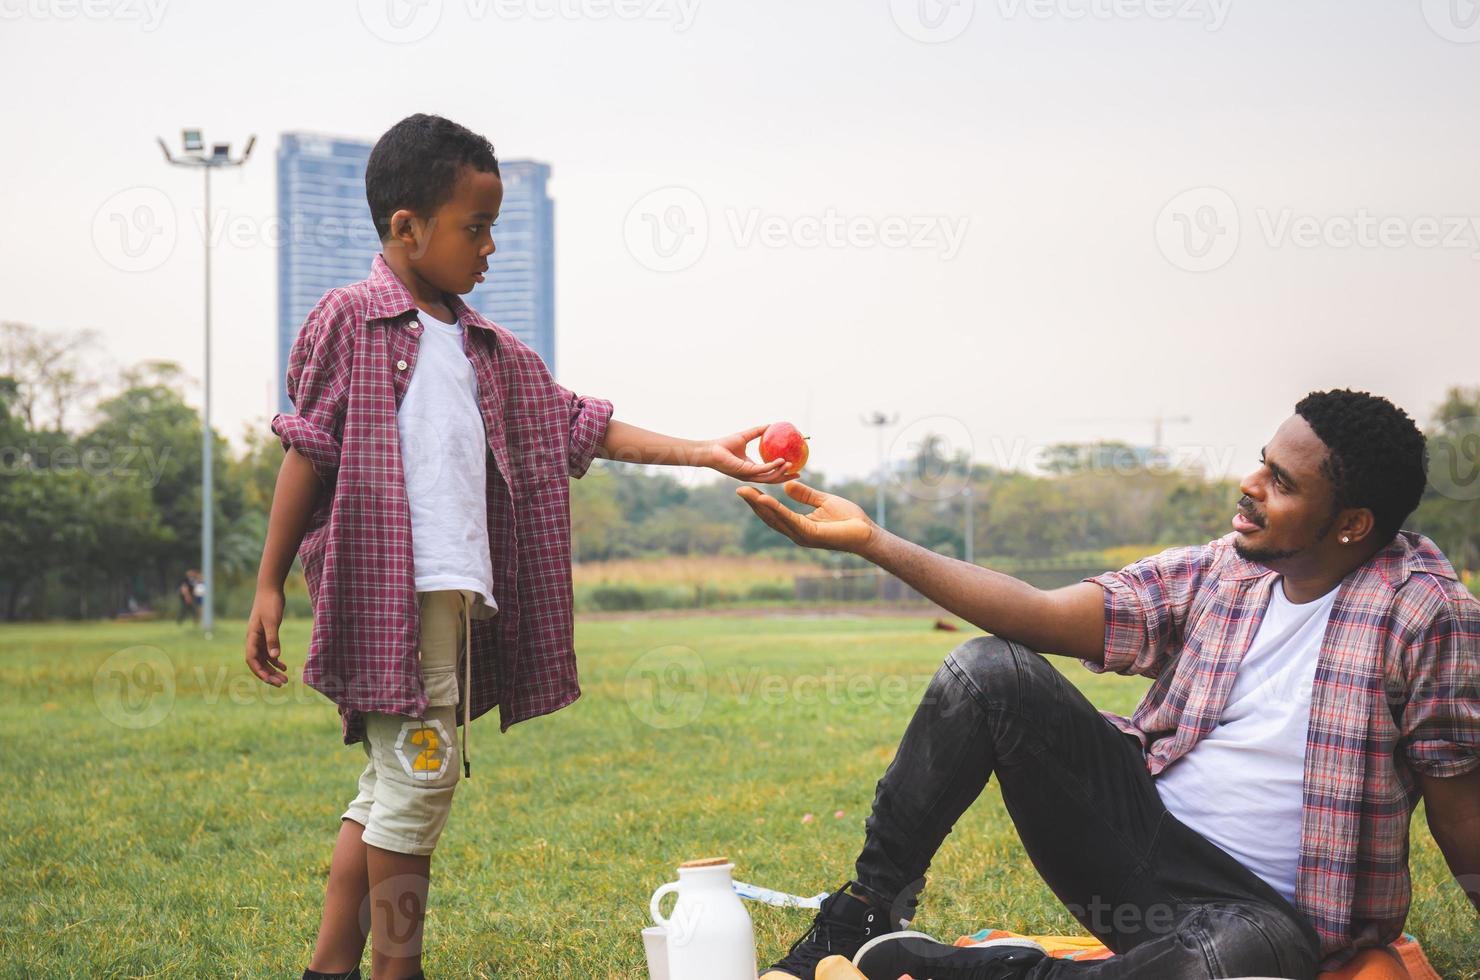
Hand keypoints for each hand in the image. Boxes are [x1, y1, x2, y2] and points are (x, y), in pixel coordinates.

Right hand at [245, 587, 288, 686]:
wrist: (270, 589)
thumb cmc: (270, 604)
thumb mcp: (273, 621)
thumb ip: (273, 639)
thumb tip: (275, 656)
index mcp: (252, 637)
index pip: (252, 659)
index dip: (260, 671)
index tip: (270, 681)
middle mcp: (253, 640)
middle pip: (258, 662)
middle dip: (268, 674)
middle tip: (281, 684)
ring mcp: (259, 638)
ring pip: (264, 659)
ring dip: (272, 669)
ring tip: (284, 679)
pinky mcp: (266, 634)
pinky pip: (269, 652)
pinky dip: (275, 660)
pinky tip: (284, 666)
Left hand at [706, 425, 792, 482]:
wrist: (710, 449)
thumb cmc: (724, 444)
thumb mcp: (746, 436)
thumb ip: (758, 431)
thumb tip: (771, 424)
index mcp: (751, 468)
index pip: (769, 473)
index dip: (782, 471)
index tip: (795, 467)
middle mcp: (751, 474)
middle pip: (772, 479)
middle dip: (785, 477)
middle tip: (799, 473)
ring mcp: (747, 475)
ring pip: (768, 477)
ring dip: (781, 472)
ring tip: (791, 465)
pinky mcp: (744, 472)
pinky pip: (762, 470)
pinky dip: (772, 466)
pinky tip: (781, 461)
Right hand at [736, 480, 875, 552]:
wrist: (866, 532)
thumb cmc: (849, 519)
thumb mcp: (823, 501)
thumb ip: (805, 495)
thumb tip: (787, 484)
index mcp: (799, 526)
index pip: (775, 514)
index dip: (761, 502)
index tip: (749, 489)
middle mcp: (797, 533)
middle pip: (770, 518)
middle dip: (754, 504)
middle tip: (739, 490)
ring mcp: (802, 535)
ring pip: (776, 519)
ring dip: (760, 506)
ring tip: (747, 492)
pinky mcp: (810, 534)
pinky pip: (790, 519)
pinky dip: (776, 509)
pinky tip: (766, 499)